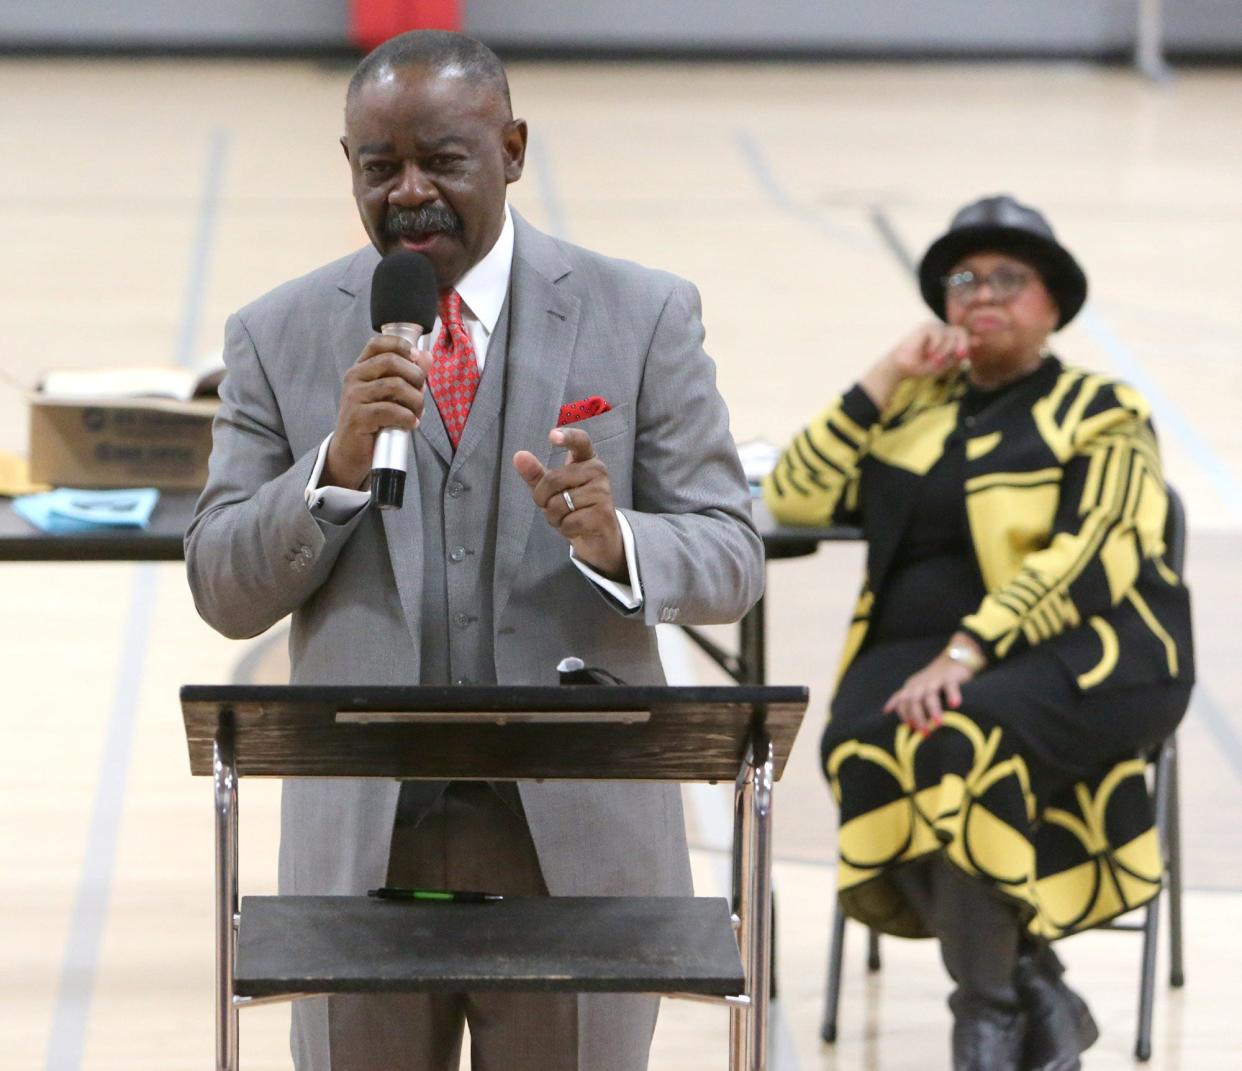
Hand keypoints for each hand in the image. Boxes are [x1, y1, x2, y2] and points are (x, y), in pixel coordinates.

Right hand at [323, 336, 434, 489]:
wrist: (349, 453)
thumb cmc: (373, 422)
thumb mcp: (390, 395)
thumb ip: (408, 375)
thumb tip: (427, 356)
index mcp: (361, 368)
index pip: (378, 343)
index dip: (400, 345)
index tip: (416, 357)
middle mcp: (354, 378)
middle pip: (391, 361)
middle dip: (415, 376)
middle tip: (420, 393)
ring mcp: (354, 397)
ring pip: (394, 385)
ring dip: (415, 400)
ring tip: (417, 412)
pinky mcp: (357, 417)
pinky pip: (390, 410)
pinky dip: (407, 417)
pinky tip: (411, 424)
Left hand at [512, 427, 625, 578]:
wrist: (598, 536)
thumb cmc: (574, 507)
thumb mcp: (552, 490)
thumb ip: (536, 473)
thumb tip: (519, 456)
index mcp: (587, 459)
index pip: (580, 441)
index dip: (567, 437)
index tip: (552, 435)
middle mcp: (598, 471)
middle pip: (554, 479)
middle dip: (543, 499)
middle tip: (552, 507)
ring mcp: (603, 492)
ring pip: (559, 504)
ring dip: (554, 517)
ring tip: (567, 517)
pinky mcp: (604, 514)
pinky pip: (569, 522)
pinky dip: (564, 529)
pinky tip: (575, 527)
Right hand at [860, 322, 975, 409]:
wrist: (903, 367)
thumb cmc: (922, 366)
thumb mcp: (944, 364)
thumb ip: (959, 354)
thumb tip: (977, 341)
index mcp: (947, 339)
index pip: (963, 336)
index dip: (970, 340)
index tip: (978, 343)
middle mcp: (942, 331)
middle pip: (961, 332)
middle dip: (963, 344)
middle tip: (960, 356)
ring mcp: (934, 328)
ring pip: (951, 336)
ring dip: (946, 352)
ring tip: (935, 362)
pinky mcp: (926, 327)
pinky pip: (940, 335)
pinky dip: (937, 347)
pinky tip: (928, 353)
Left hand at [883, 643, 978, 737]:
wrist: (952, 659)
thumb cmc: (932, 679)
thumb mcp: (915, 687)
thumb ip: (902, 698)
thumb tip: (886, 710)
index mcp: (911, 687)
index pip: (901, 702)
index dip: (904, 715)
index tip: (911, 728)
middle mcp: (920, 684)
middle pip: (913, 700)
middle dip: (917, 716)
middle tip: (925, 732)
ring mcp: (935, 680)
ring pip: (930, 694)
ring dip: (933, 709)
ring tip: (938, 722)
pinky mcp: (950, 677)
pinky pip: (950, 686)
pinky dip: (952, 695)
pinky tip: (955, 704)